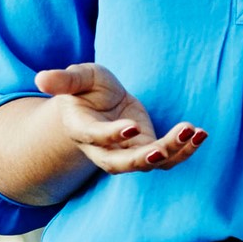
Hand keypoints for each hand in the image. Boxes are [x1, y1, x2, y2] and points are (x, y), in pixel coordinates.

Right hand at [31, 62, 206, 175]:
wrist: (98, 105)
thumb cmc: (85, 89)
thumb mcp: (77, 78)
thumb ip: (63, 80)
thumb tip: (40, 78)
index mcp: (83, 130)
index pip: (96, 138)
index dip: (112, 136)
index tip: (131, 128)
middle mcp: (104, 149)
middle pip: (121, 163)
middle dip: (141, 159)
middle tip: (160, 151)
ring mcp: (127, 151)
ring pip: (148, 163)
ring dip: (172, 152)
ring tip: (193, 132)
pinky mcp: (147, 148)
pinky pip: (167, 157)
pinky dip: (185, 149)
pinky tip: (201, 134)